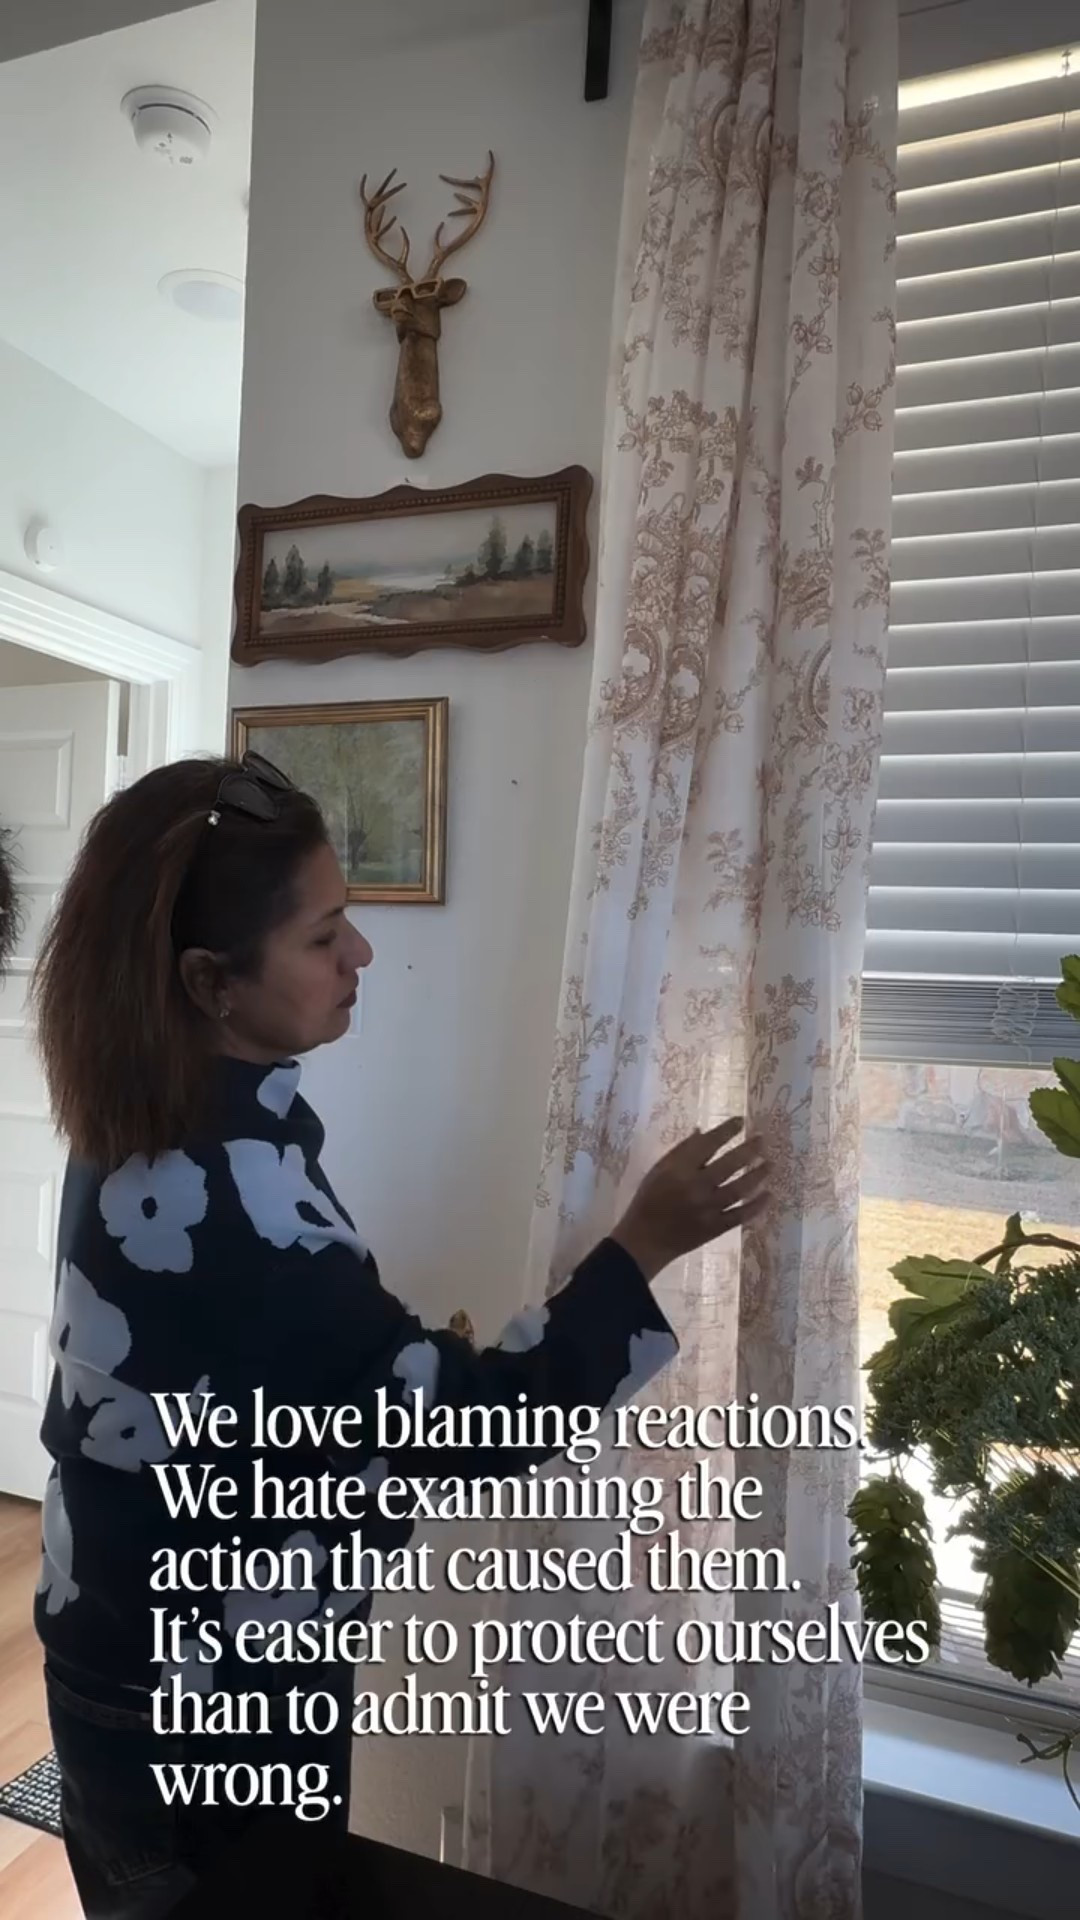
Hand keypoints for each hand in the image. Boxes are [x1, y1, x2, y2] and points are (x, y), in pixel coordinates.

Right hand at [610, 1119, 769, 1282]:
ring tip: (770, 1164)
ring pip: (740, 1189)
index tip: (740, 1120)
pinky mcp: (715, 1228)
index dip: (726, 1131)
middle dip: (749, 1150)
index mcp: (679, 1170)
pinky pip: (741, 1215)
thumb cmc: (649, 1200)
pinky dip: (757, 1206)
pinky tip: (769, 1195)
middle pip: (729, 1165)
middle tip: (762, 1139)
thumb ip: (681, 1152)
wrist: (646, 1239)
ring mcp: (708, 1209)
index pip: (707, 1144)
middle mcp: (696, 1187)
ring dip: (758, 1175)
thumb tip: (704, 1131)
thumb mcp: (658, 1170)